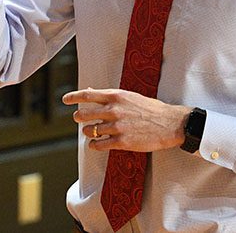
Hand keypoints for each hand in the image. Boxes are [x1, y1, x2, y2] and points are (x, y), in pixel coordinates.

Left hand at [62, 88, 190, 151]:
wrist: (169, 124)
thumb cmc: (150, 109)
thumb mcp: (130, 96)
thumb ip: (110, 96)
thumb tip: (91, 91)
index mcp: (116, 96)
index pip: (88, 95)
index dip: (73, 97)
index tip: (65, 99)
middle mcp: (114, 110)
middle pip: (84, 114)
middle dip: (79, 117)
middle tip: (79, 119)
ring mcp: (117, 127)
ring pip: (90, 131)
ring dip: (88, 132)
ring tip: (91, 132)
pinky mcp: (122, 142)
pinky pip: (99, 145)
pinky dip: (94, 145)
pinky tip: (96, 144)